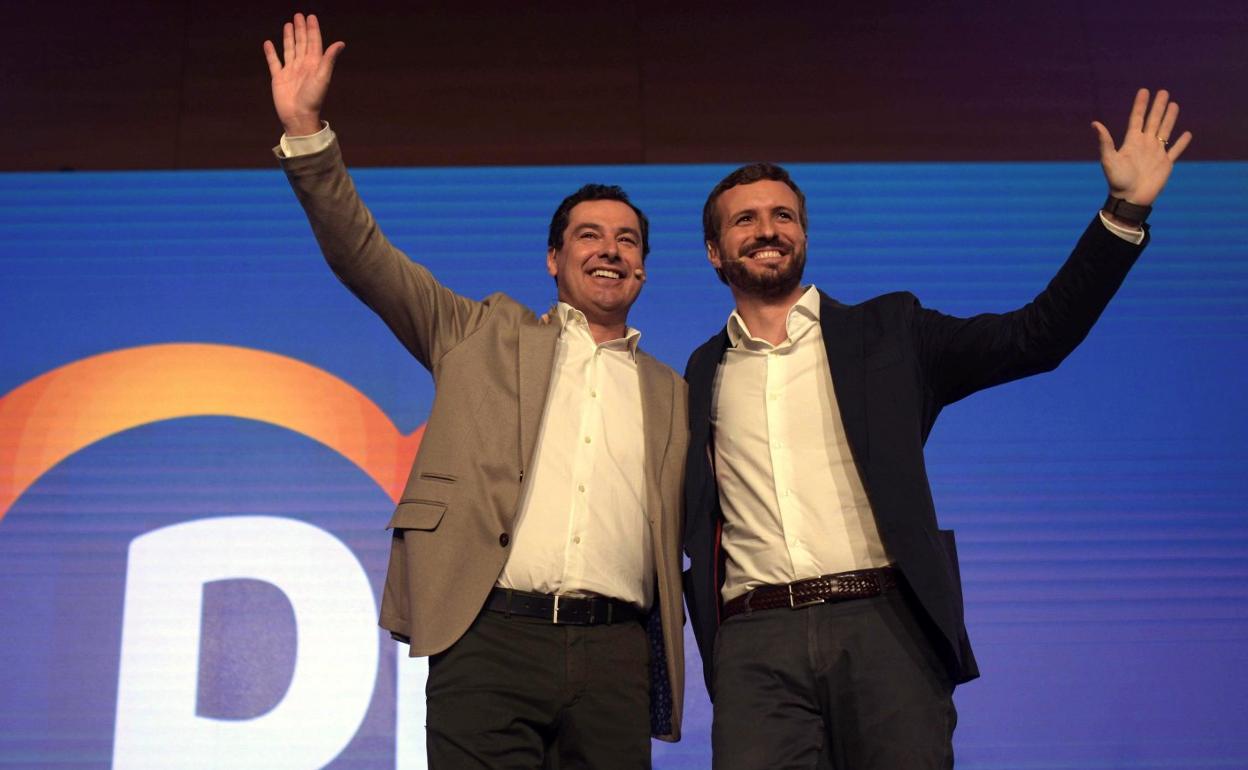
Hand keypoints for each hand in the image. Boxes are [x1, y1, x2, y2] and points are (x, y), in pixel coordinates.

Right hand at [263, 13, 344, 136]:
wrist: (299, 116)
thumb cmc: (313, 99)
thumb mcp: (323, 77)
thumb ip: (329, 59)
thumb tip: (341, 43)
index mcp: (314, 64)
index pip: (313, 42)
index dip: (312, 30)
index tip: (311, 17)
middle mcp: (302, 66)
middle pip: (301, 43)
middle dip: (301, 29)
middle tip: (299, 16)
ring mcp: (290, 71)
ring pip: (289, 50)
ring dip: (289, 37)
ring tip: (288, 25)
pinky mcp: (278, 78)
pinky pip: (274, 62)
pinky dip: (271, 53)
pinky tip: (268, 43)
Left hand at [1092, 88, 1191, 206]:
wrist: (1130, 199)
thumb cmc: (1118, 181)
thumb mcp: (1109, 159)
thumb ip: (1105, 142)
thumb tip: (1095, 123)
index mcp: (1132, 142)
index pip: (1137, 118)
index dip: (1140, 105)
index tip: (1144, 91)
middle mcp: (1145, 144)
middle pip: (1153, 120)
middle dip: (1158, 106)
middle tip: (1163, 91)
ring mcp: (1156, 153)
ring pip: (1165, 131)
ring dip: (1170, 118)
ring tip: (1174, 105)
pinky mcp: (1165, 164)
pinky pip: (1175, 150)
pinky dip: (1181, 143)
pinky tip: (1187, 134)